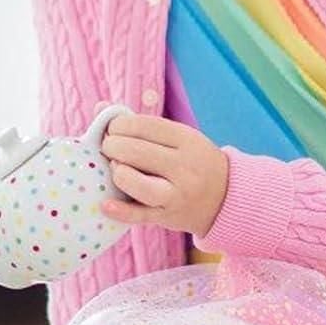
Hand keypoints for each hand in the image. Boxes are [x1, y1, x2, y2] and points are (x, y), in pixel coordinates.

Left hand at [99, 114, 228, 239]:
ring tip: (114, 168)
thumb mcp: (178, 137)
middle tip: (108, 148)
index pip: (144, 125)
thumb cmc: (192, 161)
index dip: (119, 124)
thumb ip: (140, 124)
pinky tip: (105, 203)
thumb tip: (100, 107)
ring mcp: (176, 194)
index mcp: (186, 140)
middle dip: (112, 146)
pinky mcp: (167, 217)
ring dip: (118, 173)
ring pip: (138, 184)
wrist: (226, 198)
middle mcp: (184, 167)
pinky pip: (140, 216)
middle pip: (137, 152)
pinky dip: (120, 211)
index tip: (112, 129)